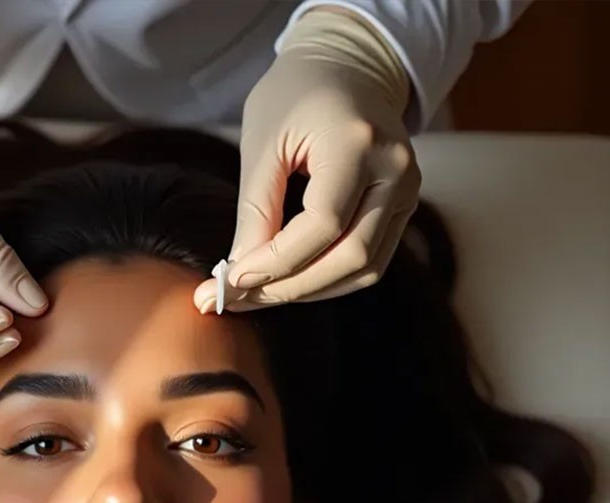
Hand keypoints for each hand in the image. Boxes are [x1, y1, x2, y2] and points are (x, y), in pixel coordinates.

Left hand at [194, 9, 419, 313]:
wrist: (347, 67)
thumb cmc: (296, 96)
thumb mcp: (262, 143)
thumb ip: (255, 211)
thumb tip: (240, 277)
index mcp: (359, 141)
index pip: (323, 225)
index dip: (276, 263)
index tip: (231, 281)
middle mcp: (395, 169)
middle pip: (350, 257)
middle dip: (289, 288)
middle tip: (238, 299)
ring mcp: (407, 191)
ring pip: (364, 270)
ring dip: (308, 292)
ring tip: (258, 294)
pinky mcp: (402, 208)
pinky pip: (369, 263)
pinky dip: (327, 281)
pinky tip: (288, 282)